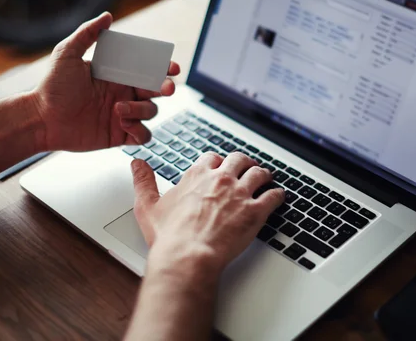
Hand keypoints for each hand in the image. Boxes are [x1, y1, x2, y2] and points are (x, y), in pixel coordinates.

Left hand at [31, 12, 180, 151]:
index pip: (147, 69)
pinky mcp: (119, 134)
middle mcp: (123, 93)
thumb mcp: (67, 53)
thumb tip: (107, 16)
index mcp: (116, 74)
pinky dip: (140, 131)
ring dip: (141, 110)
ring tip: (118, 110)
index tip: (172, 68)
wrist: (41, 119)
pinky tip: (123, 125)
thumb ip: (88, 34)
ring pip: (151, 112)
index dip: (163, 68)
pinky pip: (143, 135)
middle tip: (166, 88)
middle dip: (165, 88)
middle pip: (156, 90)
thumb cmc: (52, 87)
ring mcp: (123, 114)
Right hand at [131, 152, 285, 277]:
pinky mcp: (255, 211)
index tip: (220, 167)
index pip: (212, 158)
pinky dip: (277, 195)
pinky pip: (273, 196)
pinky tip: (278, 197)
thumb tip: (137, 164)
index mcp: (197, 175)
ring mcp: (240, 194)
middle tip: (247, 168)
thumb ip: (142, 181)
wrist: (188, 256)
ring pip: (259, 173)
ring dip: (263, 175)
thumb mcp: (147, 205)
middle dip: (244, 163)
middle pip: (239, 159)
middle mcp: (221, 179)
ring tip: (266, 178)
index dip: (218, 162)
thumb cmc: (169, 236)